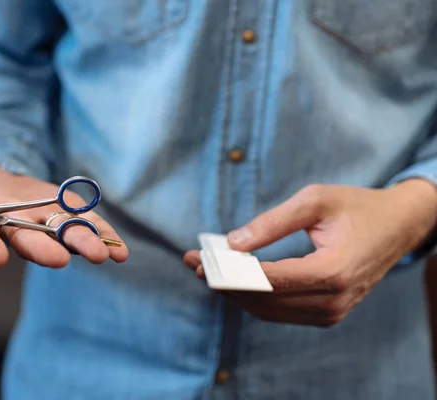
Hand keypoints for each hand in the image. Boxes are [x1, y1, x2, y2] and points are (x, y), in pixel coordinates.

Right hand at [0, 138, 128, 268]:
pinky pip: (85, 227)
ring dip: (80, 245)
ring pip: (62, 237)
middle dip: (41, 250)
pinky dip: (102, 236)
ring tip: (101, 257)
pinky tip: (121, 250)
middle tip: (57, 261)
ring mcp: (42, 223)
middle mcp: (13, 227)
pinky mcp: (63, 216)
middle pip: (27, 241)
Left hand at [184, 181, 436, 326]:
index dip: (227, 272)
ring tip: (204, 269)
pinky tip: (232, 279)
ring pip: (267, 310)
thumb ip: (272, 222)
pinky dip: (252, 297)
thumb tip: (232, 242)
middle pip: (262, 300)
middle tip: (192, 263)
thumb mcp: (314, 201)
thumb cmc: (356, 208)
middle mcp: (331, 301)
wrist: (397, 227)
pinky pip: (279, 311)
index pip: (267, 281)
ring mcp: (330, 313)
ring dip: (233, 292)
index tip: (197, 260)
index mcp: (332, 272)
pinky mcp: (326, 314)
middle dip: (222, 283)